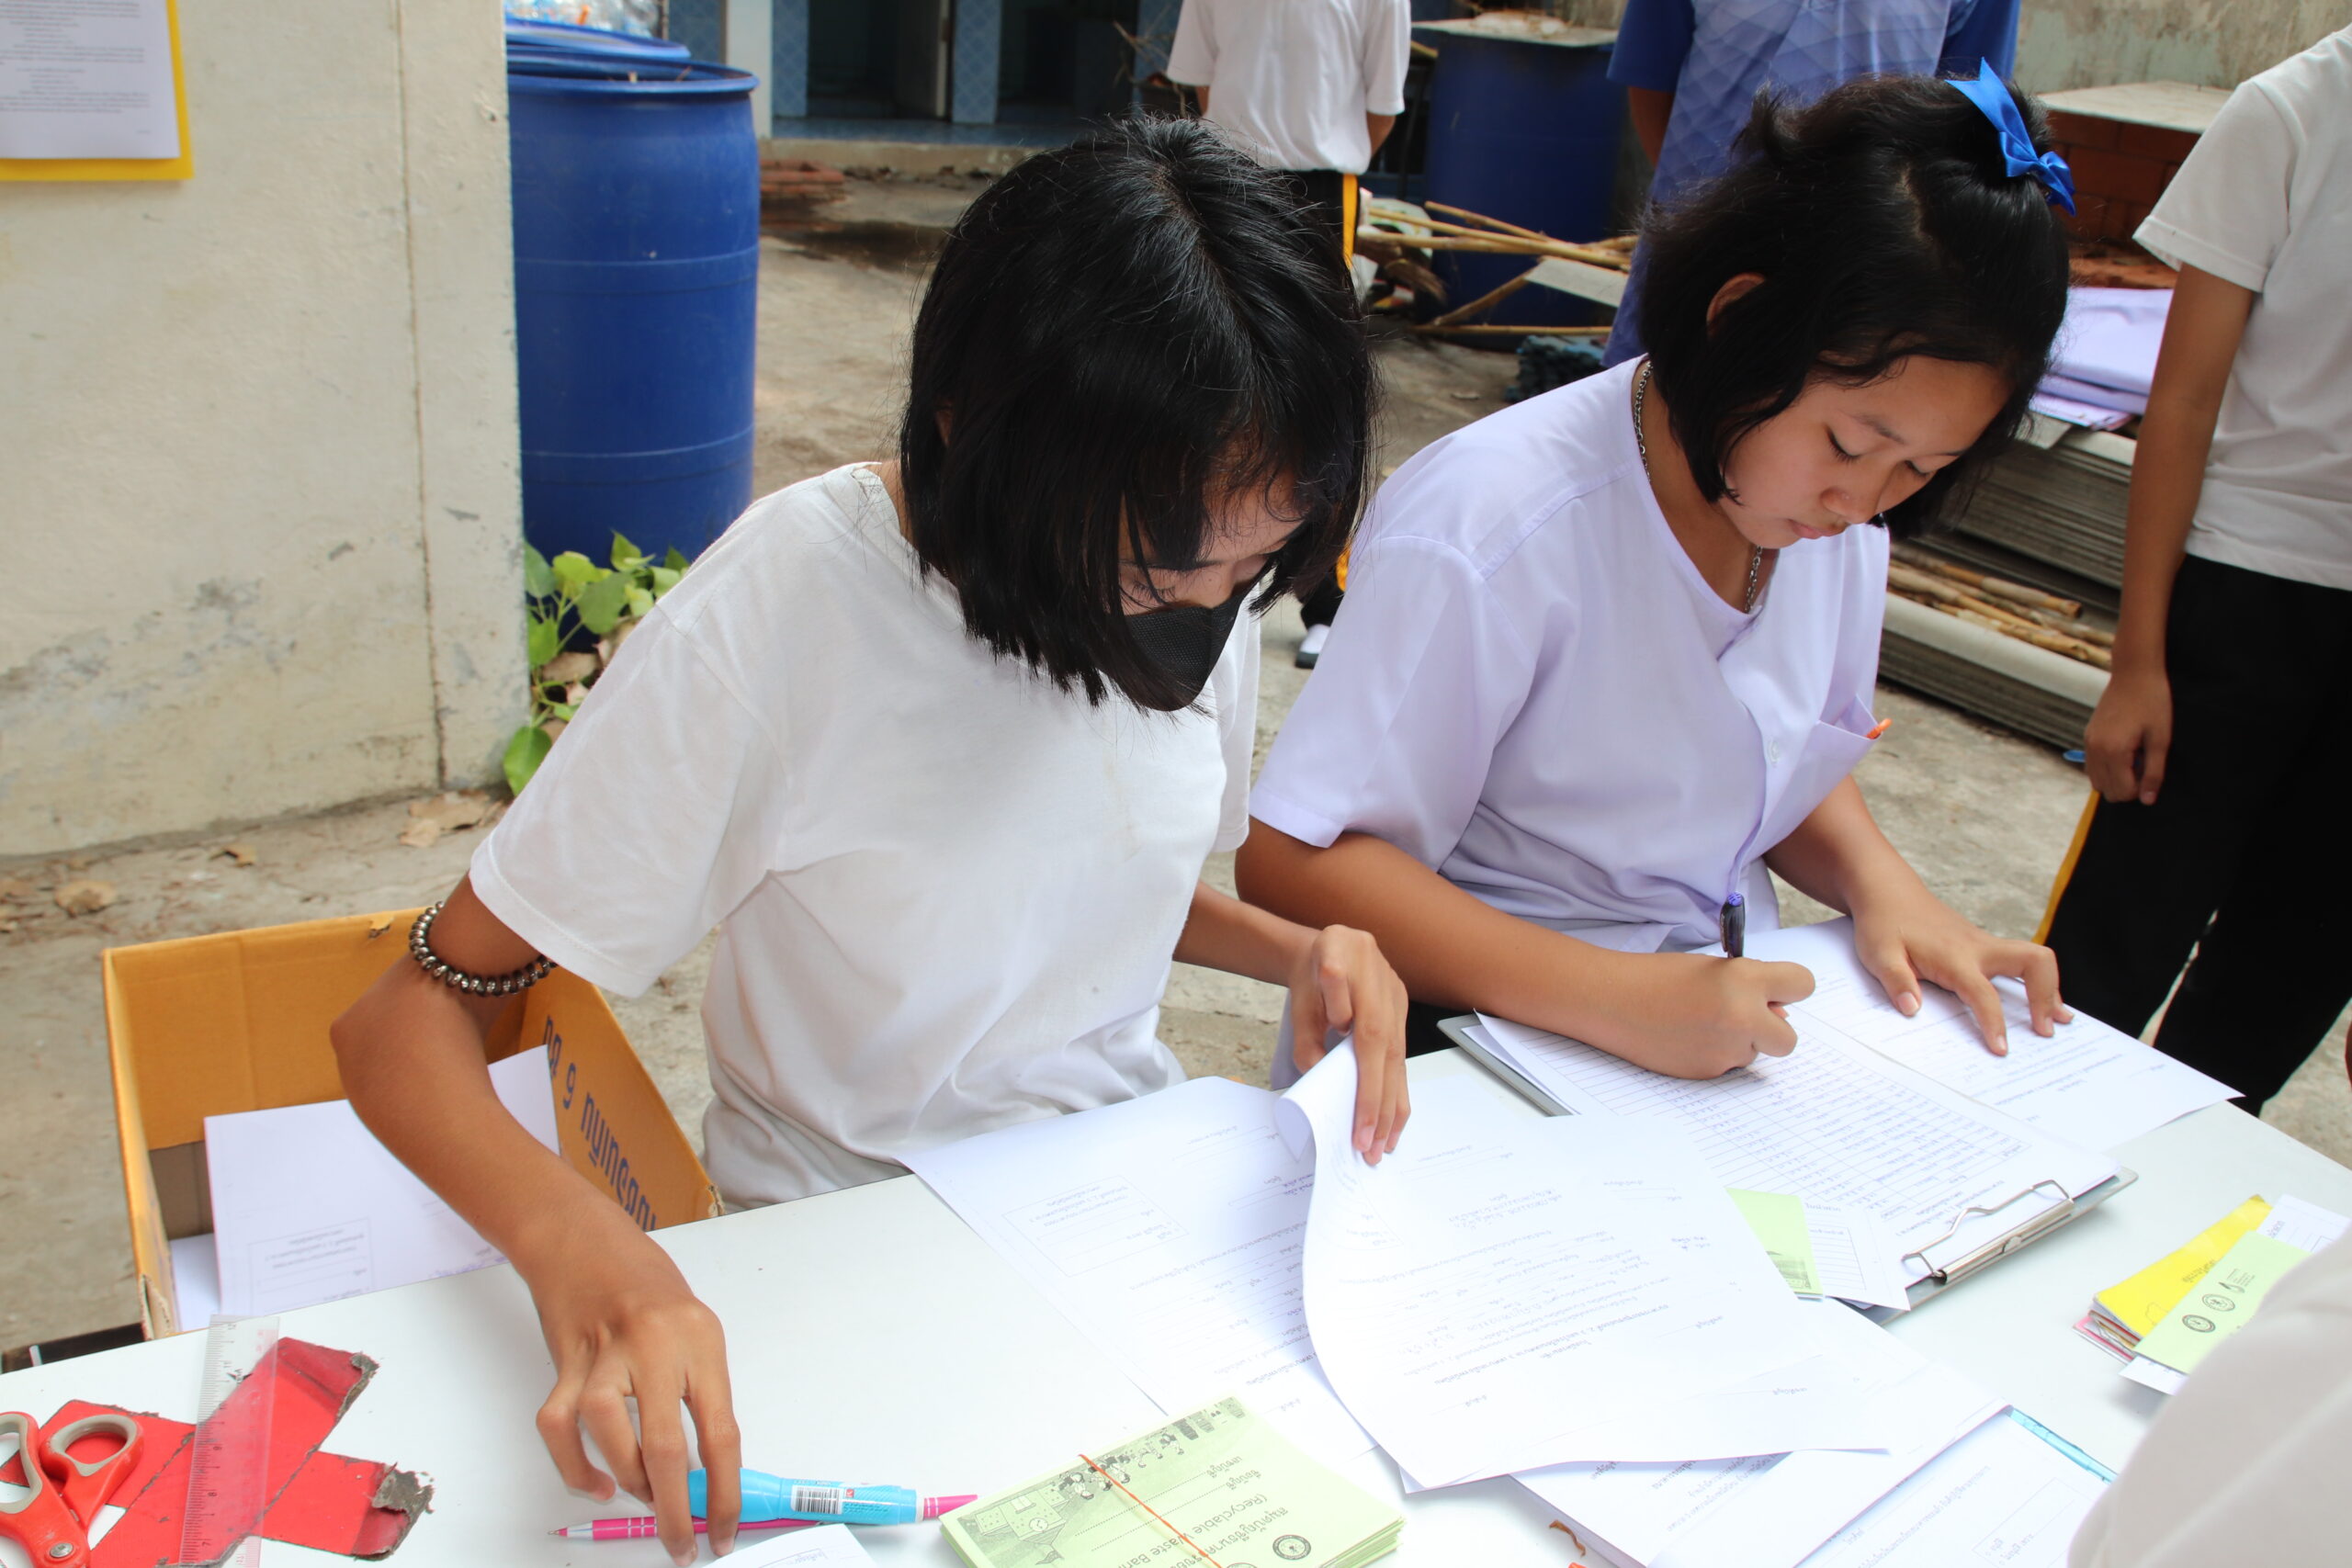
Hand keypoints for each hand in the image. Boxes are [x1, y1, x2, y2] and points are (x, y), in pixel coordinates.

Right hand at [529, 1229, 741, 1563]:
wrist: (584, 1241)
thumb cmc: (647, 1286)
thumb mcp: (695, 1330)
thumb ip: (701, 1392)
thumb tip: (704, 1469)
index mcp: (700, 1341)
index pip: (721, 1432)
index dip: (724, 1491)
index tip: (723, 1530)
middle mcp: (654, 1347)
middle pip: (666, 1447)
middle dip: (675, 1510)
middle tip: (683, 1545)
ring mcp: (604, 1354)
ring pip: (609, 1437)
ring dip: (629, 1482)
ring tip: (644, 1497)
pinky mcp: (564, 1362)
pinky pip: (560, 1427)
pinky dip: (575, 1465)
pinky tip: (597, 1482)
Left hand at [1287, 924, 1410, 1160]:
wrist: (1332, 944)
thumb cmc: (1312, 971)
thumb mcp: (1299, 998)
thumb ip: (1307, 1034)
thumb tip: (1317, 1073)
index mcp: (1357, 974)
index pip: (1369, 1038)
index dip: (1368, 1082)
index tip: (1359, 1123)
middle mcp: (1386, 986)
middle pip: (1388, 1054)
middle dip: (1379, 1105)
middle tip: (1370, 1148)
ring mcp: (1399, 1000)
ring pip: (1399, 1060)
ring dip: (1392, 1106)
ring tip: (1385, 1145)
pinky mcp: (1402, 1013)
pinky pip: (1401, 1058)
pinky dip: (1397, 1091)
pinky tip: (1394, 1121)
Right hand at [1604, 952, 1815, 1077]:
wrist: (1610, 1000)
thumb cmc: (1658, 977)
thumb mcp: (1712, 969)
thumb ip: (1750, 987)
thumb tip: (1779, 1014)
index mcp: (1744, 980)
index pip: (1804, 984)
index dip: (1791, 987)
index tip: (1780, 990)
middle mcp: (1742, 1017)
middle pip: (1789, 1038)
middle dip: (1772, 1029)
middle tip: (1746, 1017)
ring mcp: (1726, 1050)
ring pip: (1755, 1053)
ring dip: (1739, 1041)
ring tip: (1699, 1023)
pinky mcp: (1709, 1072)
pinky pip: (1728, 1065)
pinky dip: (1715, 1053)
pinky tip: (1686, 1037)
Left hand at [1851, 886, 2069, 1055]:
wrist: (1888, 891)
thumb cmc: (1883, 924)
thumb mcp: (1878, 955)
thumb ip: (1896, 981)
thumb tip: (1913, 1009)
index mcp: (1954, 956)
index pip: (1984, 994)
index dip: (1994, 1023)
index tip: (2001, 1049)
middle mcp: (1978, 948)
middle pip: (2034, 962)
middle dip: (2047, 995)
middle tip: (2047, 1029)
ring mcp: (1984, 944)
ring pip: (2034, 959)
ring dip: (2049, 987)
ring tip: (2059, 1020)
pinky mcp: (1983, 945)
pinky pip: (2019, 961)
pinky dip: (2035, 981)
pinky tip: (2039, 1000)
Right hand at [2083, 664, 2171, 804]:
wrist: (2134, 673)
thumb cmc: (2152, 703)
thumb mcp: (2160, 740)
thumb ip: (2154, 773)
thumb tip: (2147, 801)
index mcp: (2114, 752)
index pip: (2123, 792)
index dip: (2141, 788)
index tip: (2152, 768)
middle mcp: (2095, 750)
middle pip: (2107, 791)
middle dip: (2127, 786)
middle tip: (2144, 763)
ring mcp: (2089, 743)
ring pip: (2097, 781)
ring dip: (2116, 778)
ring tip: (2134, 757)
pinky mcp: (2088, 736)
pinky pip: (2092, 766)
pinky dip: (2107, 768)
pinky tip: (2124, 750)